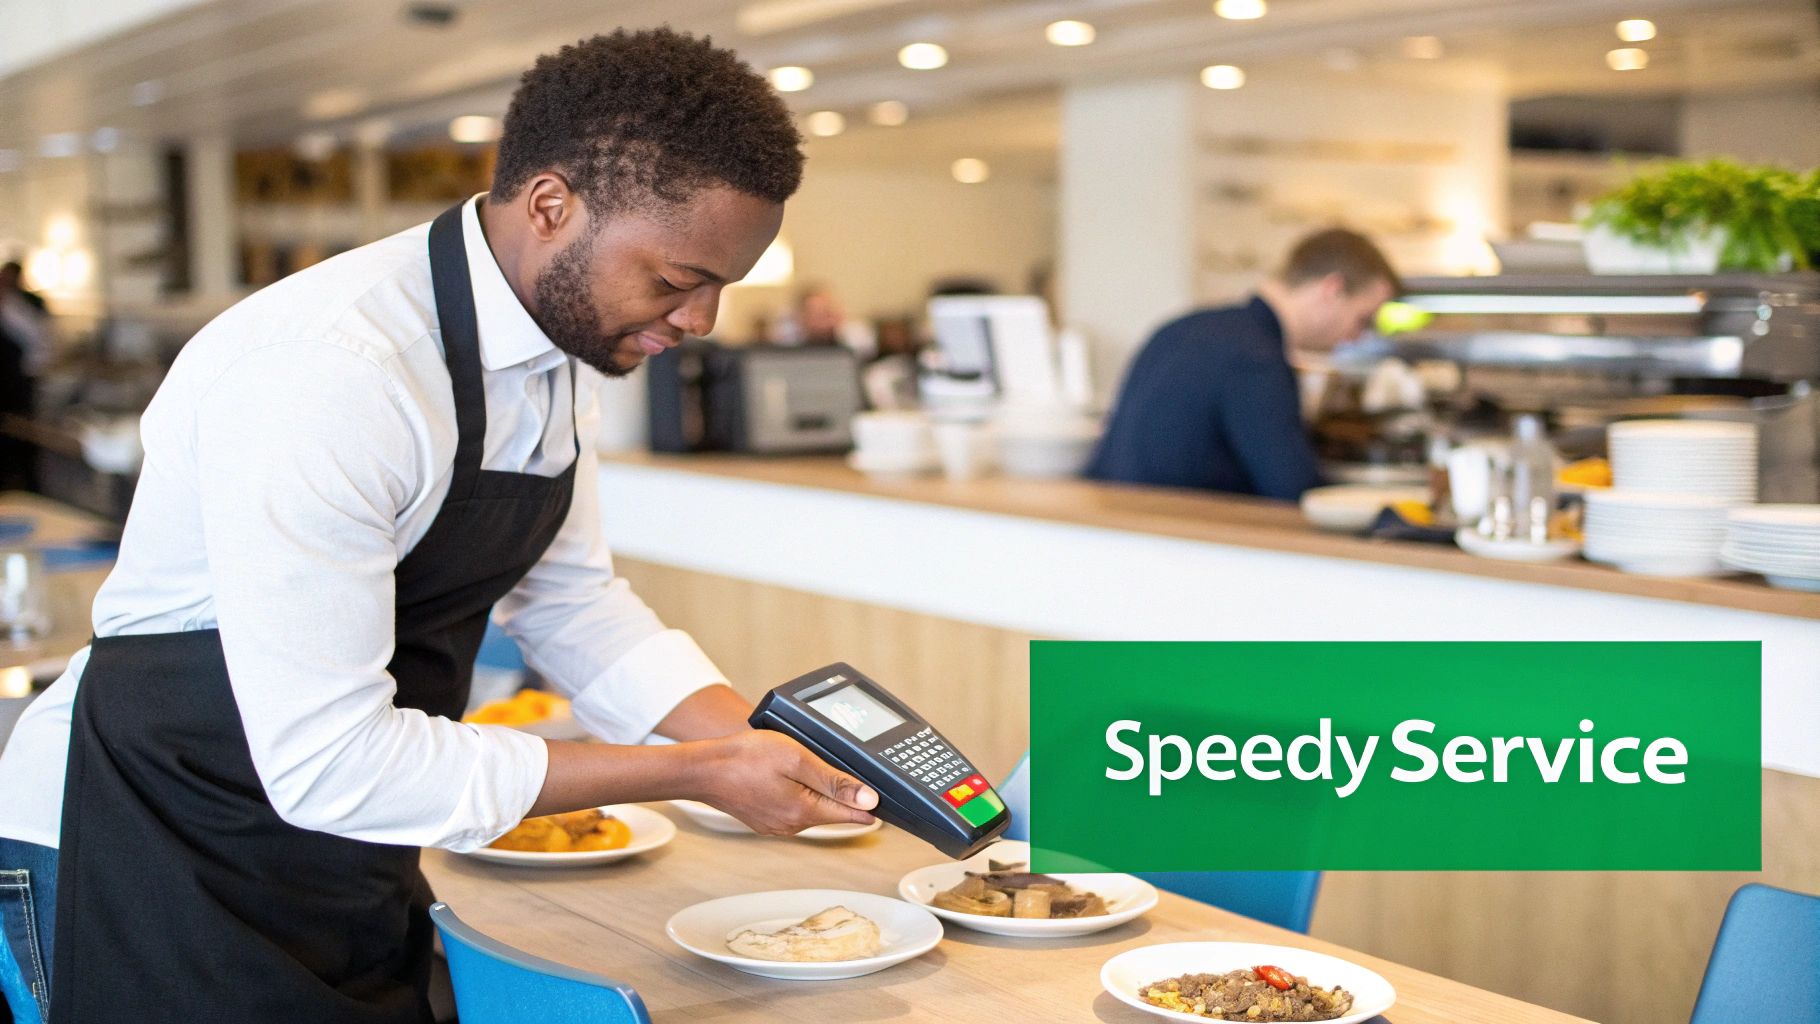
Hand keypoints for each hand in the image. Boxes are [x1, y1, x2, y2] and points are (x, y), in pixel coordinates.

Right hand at [693, 730, 878, 835]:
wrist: (702, 770)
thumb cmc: (745, 759)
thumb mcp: (796, 759)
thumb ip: (834, 781)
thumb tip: (869, 801)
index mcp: (805, 811)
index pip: (853, 816)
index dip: (872, 805)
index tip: (887, 798)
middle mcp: (793, 825)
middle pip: (833, 811)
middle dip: (844, 793)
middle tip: (849, 767)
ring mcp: (777, 825)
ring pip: (813, 809)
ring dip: (819, 792)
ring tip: (813, 766)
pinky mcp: (764, 820)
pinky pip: (793, 808)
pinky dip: (799, 794)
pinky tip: (789, 775)